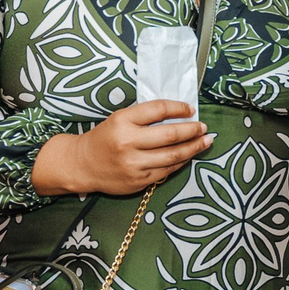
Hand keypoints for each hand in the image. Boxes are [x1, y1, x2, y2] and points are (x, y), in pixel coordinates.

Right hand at [34, 101, 210, 195]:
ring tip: (205, 141)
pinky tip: (189, 156)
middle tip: (204, 127)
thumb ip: (145, 116)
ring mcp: (134, 164)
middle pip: (170, 135)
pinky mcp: (138, 181)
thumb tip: (179, 115)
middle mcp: (128, 143)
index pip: (158, 110)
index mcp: (123, 121)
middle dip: (192, 131)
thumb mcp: (119, 118)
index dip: (179, 108)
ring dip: (193, 148)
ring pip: (173, 156)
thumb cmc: (105, 138)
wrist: (83, 164)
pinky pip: (167, 171)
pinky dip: (181, 162)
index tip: (190, 109)